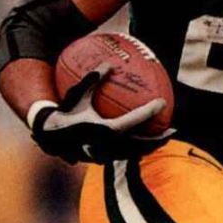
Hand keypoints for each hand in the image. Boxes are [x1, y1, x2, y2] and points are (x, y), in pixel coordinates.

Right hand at [30, 62, 166, 164]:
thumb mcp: (79, 94)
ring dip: (150, 147)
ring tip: (163, 139)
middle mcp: (108, 146)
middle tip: (172, 129)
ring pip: (134, 154)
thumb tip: (109, 63)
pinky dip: (137, 150)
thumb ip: (94, 79)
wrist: (49, 136)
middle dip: (157, 138)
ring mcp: (106, 156)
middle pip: (140, 144)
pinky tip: (145, 144)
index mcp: (104, 129)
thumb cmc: (66, 111)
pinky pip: (125, 156)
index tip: (163, 103)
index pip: (134, 120)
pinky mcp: (103, 160)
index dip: (150, 111)